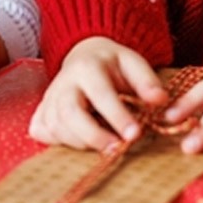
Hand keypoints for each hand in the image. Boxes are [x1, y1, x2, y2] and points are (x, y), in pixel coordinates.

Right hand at [28, 36, 166, 151]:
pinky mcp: (41, 109)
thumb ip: (146, 80)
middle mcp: (64, 81)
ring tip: (103, 144)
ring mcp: (50, 96)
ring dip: (79, 142)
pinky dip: (58, 141)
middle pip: (69, 113)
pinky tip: (77, 139)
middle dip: (92, 136)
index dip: (117, 116)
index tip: (134, 135)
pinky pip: (42, 130)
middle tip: (116, 149)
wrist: (84, 53)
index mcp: (87, 66)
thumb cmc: (112, 63)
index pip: (100, 94)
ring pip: (56, 126)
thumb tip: (160, 101)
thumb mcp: (132, 62)